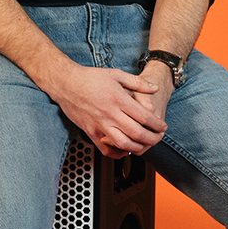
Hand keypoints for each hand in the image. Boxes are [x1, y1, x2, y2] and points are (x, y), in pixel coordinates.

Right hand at [44, 61, 166, 157]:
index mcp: (119, 99)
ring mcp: (100, 124)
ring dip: (137, 148)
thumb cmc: (89, 78)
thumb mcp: (116, 74)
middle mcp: (110, 114)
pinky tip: (124, 151)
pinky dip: (116, 153)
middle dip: (152, 139)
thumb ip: (137, 83)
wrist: (66, 83)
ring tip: (144, 146)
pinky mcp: (91, 131)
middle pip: (137, 133)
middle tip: (158, 139)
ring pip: (123, 143)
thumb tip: (154, 88)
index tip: (162, 127)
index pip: (144, 117)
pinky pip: (105, 148)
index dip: (157, 124)